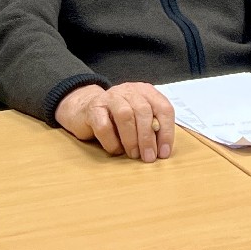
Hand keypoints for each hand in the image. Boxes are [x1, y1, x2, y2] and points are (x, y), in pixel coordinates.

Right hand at [53, 82, 175, 161]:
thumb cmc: (117, 118)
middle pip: (143, 111)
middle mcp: (129, 91)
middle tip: (148, 157)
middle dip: (147, 137)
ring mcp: (110, 97)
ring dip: (131, 139)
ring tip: (133, 155)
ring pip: (125, 115)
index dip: (166, 132)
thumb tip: (161, 150)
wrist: (84, 108)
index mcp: (145, 92)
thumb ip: (152, 127)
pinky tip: (115, 150)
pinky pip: (104, 126)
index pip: (163, 108)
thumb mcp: (138, 118)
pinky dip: (111, 142)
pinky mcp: (93, 108)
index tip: (163, 153)